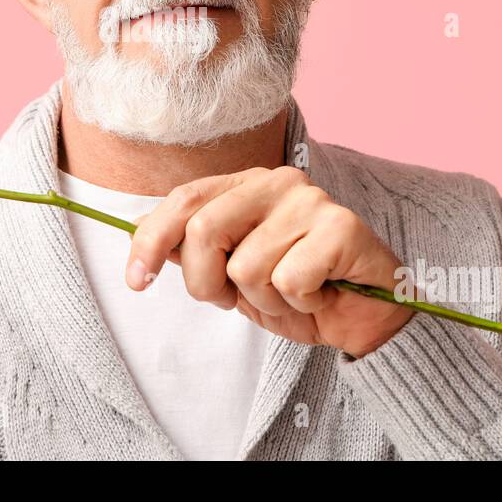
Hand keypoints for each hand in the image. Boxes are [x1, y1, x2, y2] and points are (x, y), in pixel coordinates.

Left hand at [126, 166, 414, 358]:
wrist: (366, 320)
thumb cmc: (299, 293)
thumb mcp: (233, 276)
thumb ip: (195, 251)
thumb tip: (141, 235)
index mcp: (247, 184)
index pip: (183, 200)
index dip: (150, 240)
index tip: (136, 281)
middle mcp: (278, 181)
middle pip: (204, 231)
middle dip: (207, 283)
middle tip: (233, 301)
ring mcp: (312, 201)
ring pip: (246, 266)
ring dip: (263, 301)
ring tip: (292, 295)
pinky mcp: (342, 228)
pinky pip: (289, 280)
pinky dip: (299, 304)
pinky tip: (320, 294)